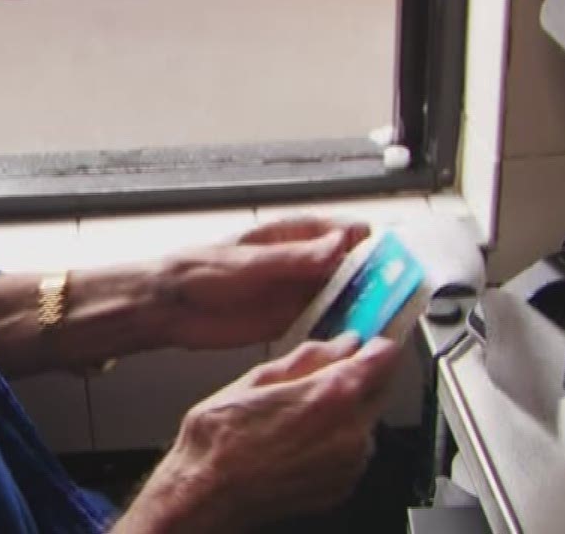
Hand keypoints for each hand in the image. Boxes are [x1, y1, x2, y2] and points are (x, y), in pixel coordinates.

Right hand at [115, 336, 403, 532]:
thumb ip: (308, 358)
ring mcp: (349, 463)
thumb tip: (339, 343)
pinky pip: (354, 451)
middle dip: (365, 374)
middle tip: (334, 368)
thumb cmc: (221, 440)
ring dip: (351, 409)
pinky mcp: (343, 485)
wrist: (206, 494)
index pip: (384, 356)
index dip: (378, 342)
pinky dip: (340, 439)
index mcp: (332, 395)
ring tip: (305, 409)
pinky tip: (302, 437)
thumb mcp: (258, 379)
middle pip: (383, 388)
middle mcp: (350, 431)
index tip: (371, 337)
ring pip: (367, 421)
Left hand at [151, 218, 369, 350]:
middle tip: (394, 290)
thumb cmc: (199, 272)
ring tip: (385, 314)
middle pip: (346, 263)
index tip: (386, 253)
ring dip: (360, 301)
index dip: (364, 240)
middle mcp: (298, 261)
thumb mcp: (248, 263)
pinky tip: (357, 333)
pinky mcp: (289, 319)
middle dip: (370, 274)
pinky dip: (341, 324)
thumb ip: (292, 258)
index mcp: (288, 234)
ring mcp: (295, 291)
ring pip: (340, 292)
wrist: (170, 309)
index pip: (338, 230)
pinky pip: (324, 319)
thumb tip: (336, 245)